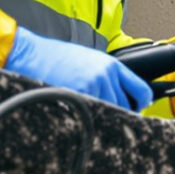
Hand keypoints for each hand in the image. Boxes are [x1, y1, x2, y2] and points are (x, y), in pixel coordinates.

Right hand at [3, 28, 153, 111]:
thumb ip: (107, 75)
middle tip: (109, 116)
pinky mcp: (79, 96)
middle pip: (126, 105)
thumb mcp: (89, 60)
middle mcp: (106, 75)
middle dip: (120, 113)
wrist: (32, 55)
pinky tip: (79, 114)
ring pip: (110, 112)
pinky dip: (88, 118)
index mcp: (112, 65)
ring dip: (103, 116)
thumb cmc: (57, 57)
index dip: (142, 103)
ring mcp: (94, 86)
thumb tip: (120, 94)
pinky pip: (92, 114)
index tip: (138, 108)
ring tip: (90, 114)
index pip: (141, 89)